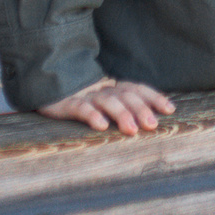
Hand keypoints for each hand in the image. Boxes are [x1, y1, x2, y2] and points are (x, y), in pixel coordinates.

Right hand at [39, 77, 175, 133]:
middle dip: (140, 109)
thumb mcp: (104, 102)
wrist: (45, 84)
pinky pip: (81, 108)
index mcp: (113, 88)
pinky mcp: (66, 104)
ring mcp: (85, 96)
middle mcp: (102, 90)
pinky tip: (101, 126)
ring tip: (132, 130)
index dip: (153, 97)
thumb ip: (123, 106)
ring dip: (121, 114)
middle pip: (125, 95)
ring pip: (107, 101)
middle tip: (152, 125)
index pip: (137, 88)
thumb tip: (152, 120)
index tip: (169, 109)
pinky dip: (92, 116)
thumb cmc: (81, 100)